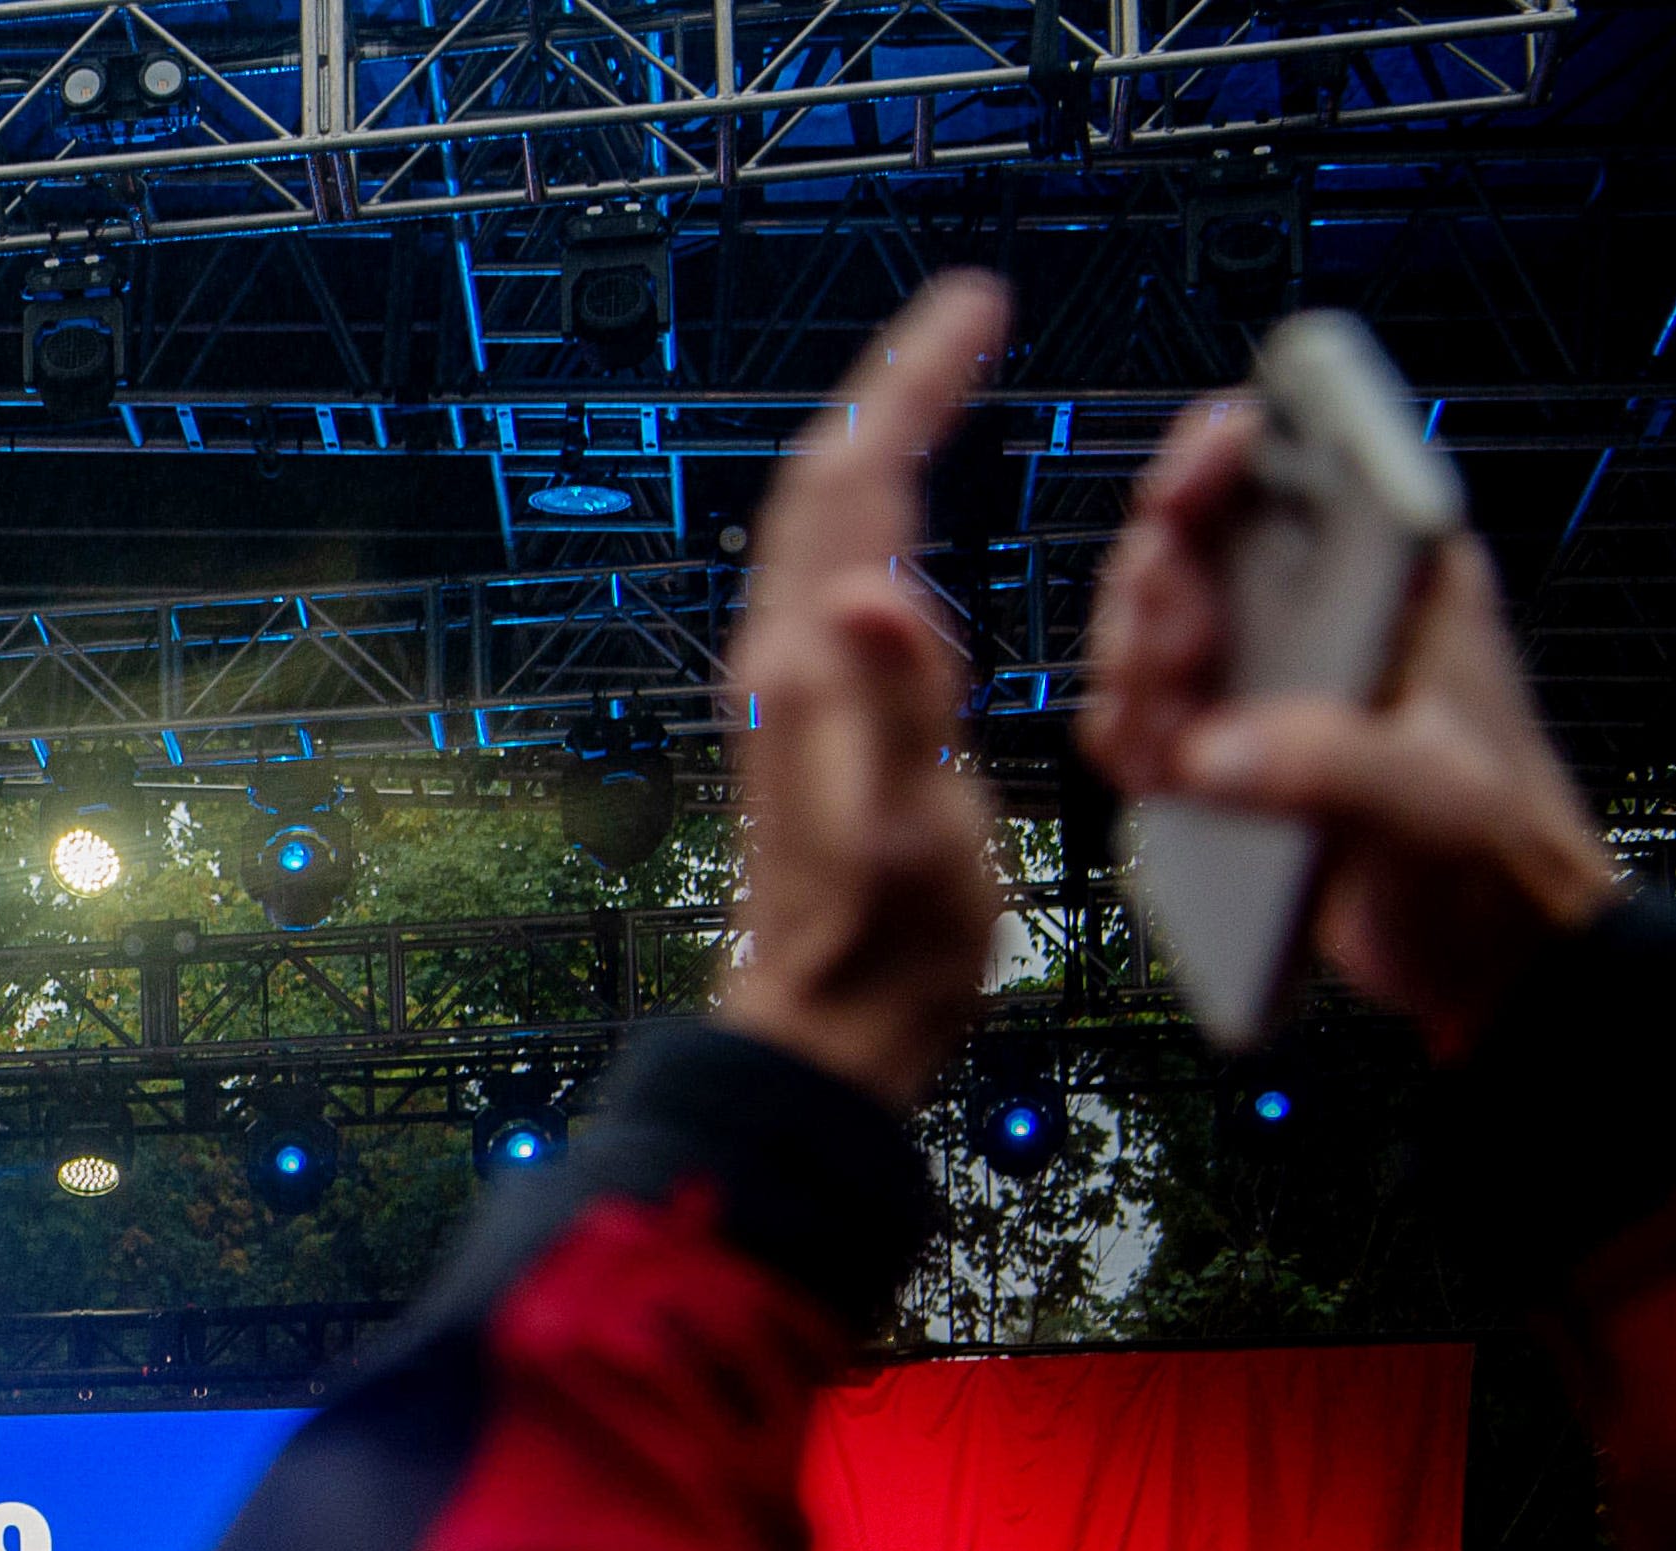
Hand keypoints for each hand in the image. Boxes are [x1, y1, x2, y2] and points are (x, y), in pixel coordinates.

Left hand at [716, 274, 1014, 1109]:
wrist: (827, 1028)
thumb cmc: (880, 947)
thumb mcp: (909, 826)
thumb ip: (895, 706)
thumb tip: (866, 588)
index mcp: (812, 668)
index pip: (854, 486)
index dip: (912, 388)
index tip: (972, 311)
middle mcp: (788, 663)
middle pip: (828, 489)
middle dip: (896, 390)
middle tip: (966, 319)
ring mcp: (795, 691)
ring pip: (828, 530)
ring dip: (884, 445)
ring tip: (946, 386)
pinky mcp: (817, 724)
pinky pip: (844, 582)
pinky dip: (884, 518)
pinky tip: (918, 526)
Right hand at [1081, 403, 1620, 1047]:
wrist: (1484, 953)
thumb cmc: (1499, 860)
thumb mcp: (1436, 802)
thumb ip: (1331, 768)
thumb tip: (1210, 752)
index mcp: (1396, 584)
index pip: (1296, 477)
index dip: (1230, 457)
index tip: (1199, 465)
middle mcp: (1319, 613)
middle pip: (1186, 549)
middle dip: (1154, 606)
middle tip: (1171, 667)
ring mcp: (1268, 676)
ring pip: (1145, 634)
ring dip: (1134, 688)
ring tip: (1174, 748)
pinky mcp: (1229, 742)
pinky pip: (1140, 719)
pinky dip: (1131, 748)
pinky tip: (1170, 781)